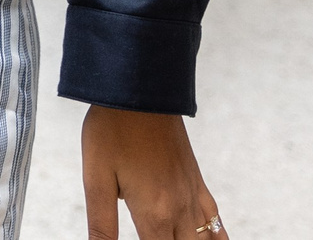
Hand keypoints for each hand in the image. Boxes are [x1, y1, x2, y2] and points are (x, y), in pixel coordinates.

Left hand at [82, 106, 225, 237]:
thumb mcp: (96, 179)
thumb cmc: (112, 130)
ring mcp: (192, 195)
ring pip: (203, 239)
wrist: (141, 88)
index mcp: (155, 213)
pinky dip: (216, 237)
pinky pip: (215, 220)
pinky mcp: (196, 181)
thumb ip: (101, 225)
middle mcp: (180, 209)